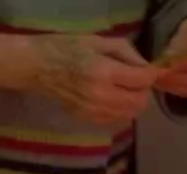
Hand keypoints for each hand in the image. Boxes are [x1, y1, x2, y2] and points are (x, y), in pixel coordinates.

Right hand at [25, 35, 158, 123]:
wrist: (36, 67)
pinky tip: (113, 98)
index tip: (149, 70)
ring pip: (131, 114)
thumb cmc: (66, 48)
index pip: (142, 80)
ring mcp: (94, 110)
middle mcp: (102, 95)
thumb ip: (126, 52)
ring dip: (134, 102)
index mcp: (104, 72)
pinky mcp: (88, 119)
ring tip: (126, 89)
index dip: (151, 75)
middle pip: (140, 102)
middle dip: (144, 91)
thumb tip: (146, 68)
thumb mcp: (98, 41)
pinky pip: (117, 119)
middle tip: (138, 81)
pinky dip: (122, 110)